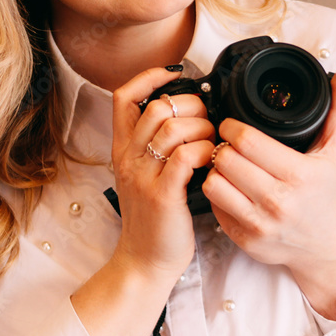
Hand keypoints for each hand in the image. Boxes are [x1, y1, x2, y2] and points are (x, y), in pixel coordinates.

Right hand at [110, 68, 215, 282]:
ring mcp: (144, 176)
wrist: (145, 261)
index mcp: (124, 150)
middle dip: (190, 105)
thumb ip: (156, 146)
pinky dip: (203, 150)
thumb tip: (187, 115)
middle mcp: (129, 158)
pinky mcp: (163, 195)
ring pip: (173, 128)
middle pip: (157, 107)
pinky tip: (210, 159)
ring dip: (202, 128)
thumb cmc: (154, 218)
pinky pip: (185, 156)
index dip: (149, 77)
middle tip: (206, 120)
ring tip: (212, 141)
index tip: (174, 74)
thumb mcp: (144, 176)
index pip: (124, 97)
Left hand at [202, 64, 335, 318]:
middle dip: (222, 146)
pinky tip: (229, 188)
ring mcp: (260, 224)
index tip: (232, 125)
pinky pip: (214, 207)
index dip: (232, 127)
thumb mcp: (334, 151)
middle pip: (225, 159)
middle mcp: (279, 201)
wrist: (327, 246)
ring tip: (226, 165)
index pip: (247, 141)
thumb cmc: (326, 194)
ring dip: (215, 170)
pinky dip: (218, 194)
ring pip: (213, 183)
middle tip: (227, 144)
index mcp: (299, 175)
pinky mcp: (245, 240)